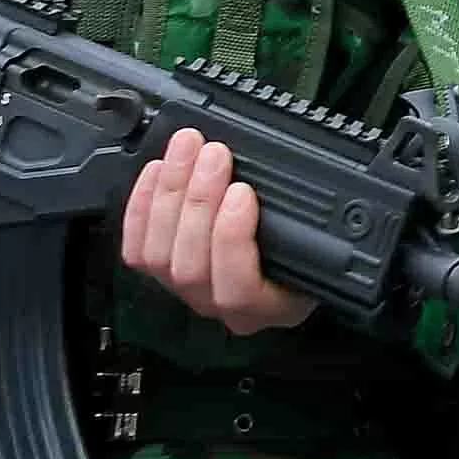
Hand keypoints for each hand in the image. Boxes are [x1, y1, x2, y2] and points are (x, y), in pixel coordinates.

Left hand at [118, 131, 316, 335]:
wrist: (287, 254)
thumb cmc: (309, 246)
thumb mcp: (322, 239)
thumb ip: (305, 221)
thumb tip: (288, 178)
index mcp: (269, 306)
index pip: (239, 290)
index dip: (231, 239)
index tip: (242, 191)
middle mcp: (223, 306)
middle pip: (190, 267)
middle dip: (198, 202)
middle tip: (213, 155)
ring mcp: (188, 291)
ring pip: (159, 256)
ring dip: (170, 195)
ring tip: (187, 151)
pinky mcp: (161, 272)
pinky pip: (136, 249)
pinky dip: (142, 206)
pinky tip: (157, 171)